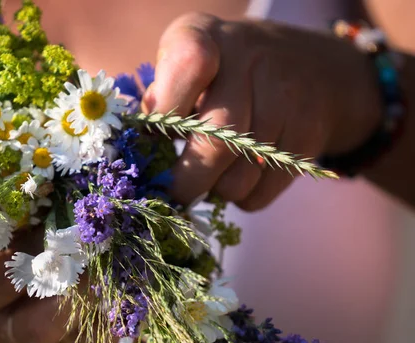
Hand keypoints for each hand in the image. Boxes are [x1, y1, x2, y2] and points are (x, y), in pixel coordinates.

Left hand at [144, 14, 382, 209]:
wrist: (307, 66)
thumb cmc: (220, 72)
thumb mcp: (183, 64)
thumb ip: (159, 100)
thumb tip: (139, 151)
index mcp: (206, 37)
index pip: (189, 66)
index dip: (168, 111)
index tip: (155, 140)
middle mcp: (251, 59)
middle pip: (217, 139)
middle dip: (187, 180)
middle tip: (175, 192)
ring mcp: (287, 96)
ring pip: (241, 176)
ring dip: (217, 191)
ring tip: (212, 178)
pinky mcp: (309, 134)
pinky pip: (264, 190)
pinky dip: (244, 198)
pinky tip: (239, 176)